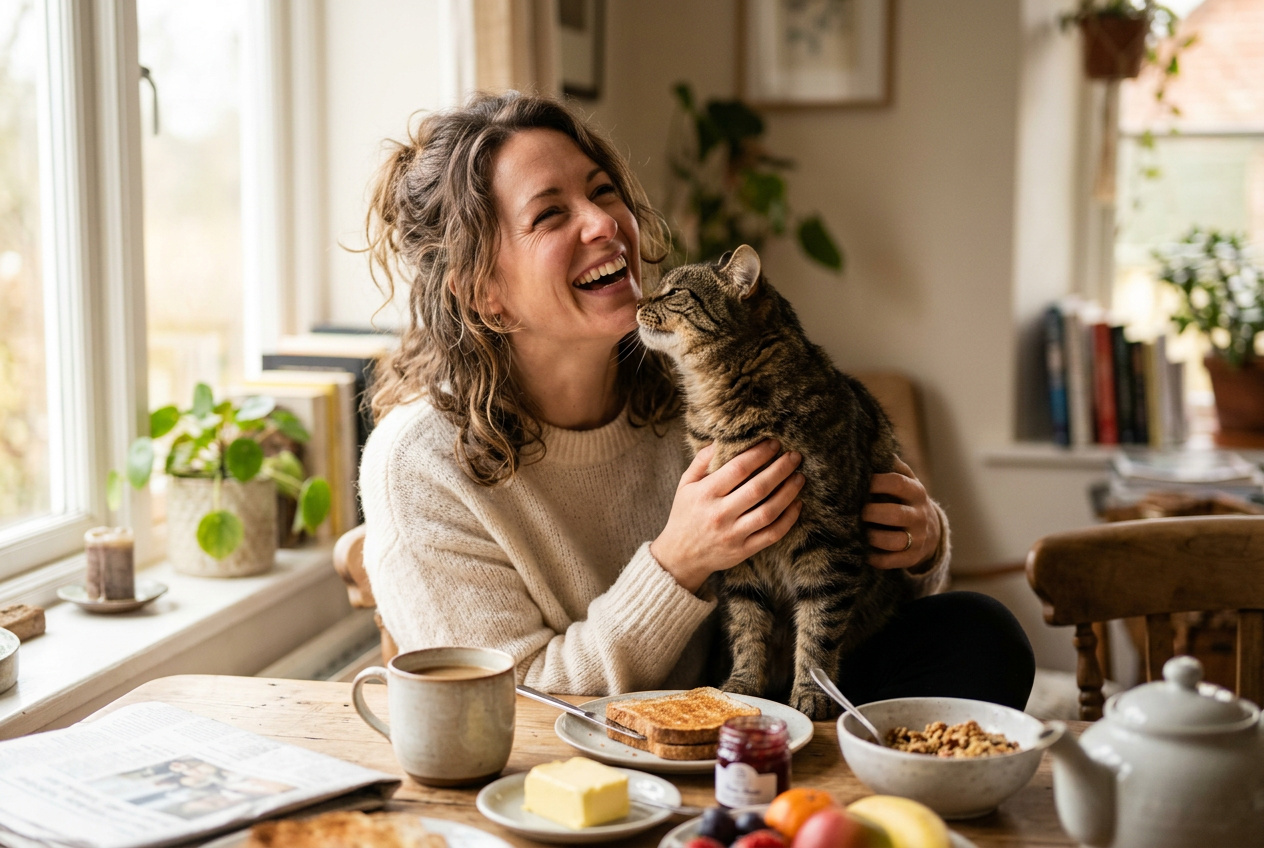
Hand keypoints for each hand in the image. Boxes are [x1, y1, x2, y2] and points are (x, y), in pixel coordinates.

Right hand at [651, 440, 804, 592]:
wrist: (680, 557)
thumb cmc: (685, 515)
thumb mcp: (685, 485)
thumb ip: (702, 461)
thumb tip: (721, 439)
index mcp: (705, 494)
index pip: (738, 469)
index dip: (759, 454)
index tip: (774, 443)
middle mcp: (720, 514)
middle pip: (758, 488)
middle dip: (780, 469)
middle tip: (794, 457)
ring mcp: (733, 534)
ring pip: (769, 511)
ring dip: (788, 492)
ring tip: (800, 477)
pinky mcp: (743, 550)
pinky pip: (772, 534)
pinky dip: (788, 519)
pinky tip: (797, 504)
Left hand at [864, 456, 940, 570]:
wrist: (930, 529)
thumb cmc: (905, 499)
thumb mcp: (905, 480)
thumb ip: (890, 465)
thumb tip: (868, 443)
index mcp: (915, 491)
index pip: (896, 483)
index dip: (875, 482)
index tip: (856, 483)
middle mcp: (919, 514)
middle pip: (894, 514)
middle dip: (870, 513)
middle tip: (853, 512)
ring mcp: (917, 537)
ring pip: (894, 541)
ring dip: (872, 537)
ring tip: (857, 532)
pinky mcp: (912, 556)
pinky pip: (892, 561)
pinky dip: (876, 558)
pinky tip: (863, 552)